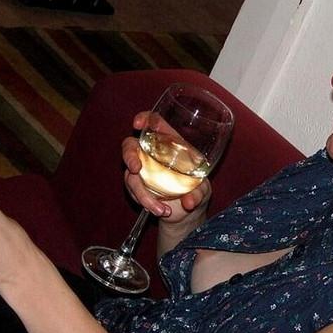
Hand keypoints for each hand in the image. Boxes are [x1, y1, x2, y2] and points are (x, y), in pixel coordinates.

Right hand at [122, 111, 210, 225]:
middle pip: (130, 145)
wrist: (187, 213)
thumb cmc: (197, 190)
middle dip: (129, 155)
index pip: (154, 123)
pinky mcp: (138, 187)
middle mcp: (152, 154)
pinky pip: (133, 191)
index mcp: (170, 143)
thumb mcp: (203, 190)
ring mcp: (143, 170)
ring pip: (130, 175)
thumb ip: (198, 194)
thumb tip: (188, 202)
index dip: (144, 119)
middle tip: (136, 168)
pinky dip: (146, 202)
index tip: (138, 123)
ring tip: (161, 210)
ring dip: (143, 194)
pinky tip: (160, 210)